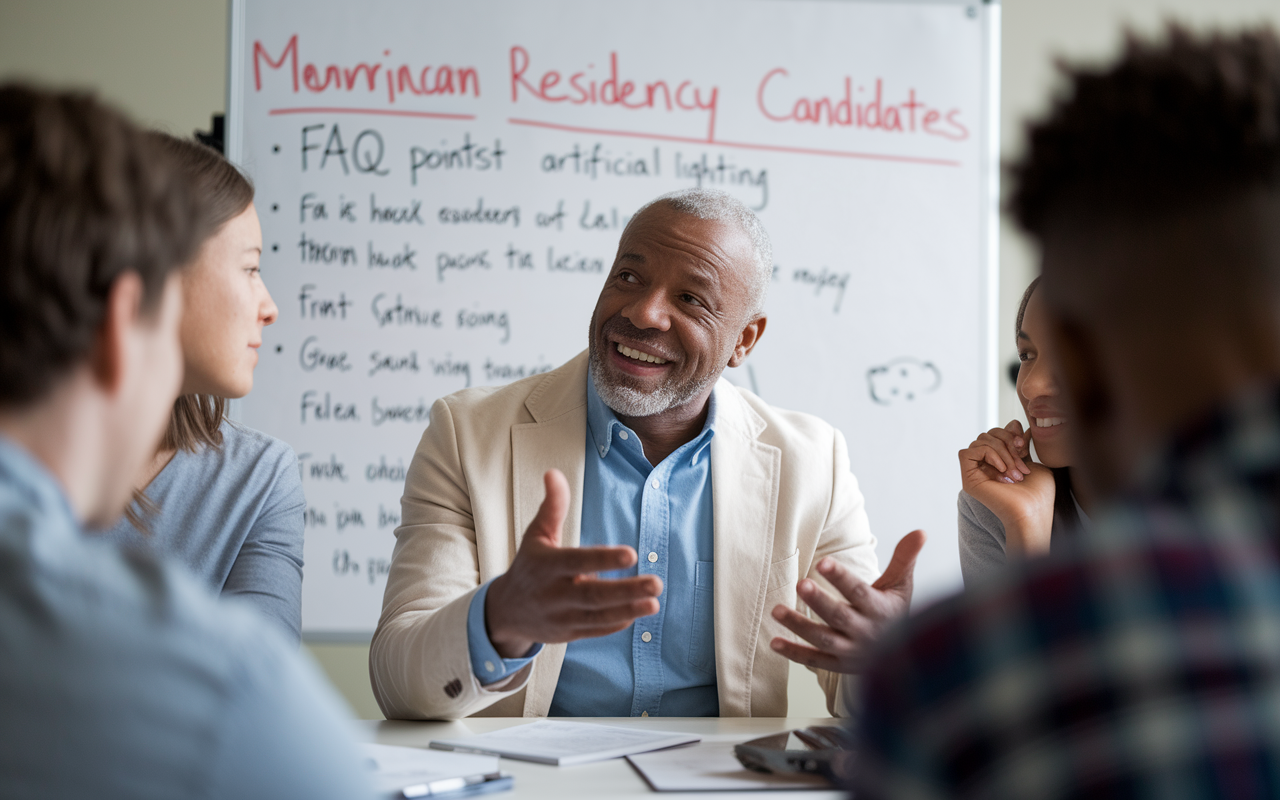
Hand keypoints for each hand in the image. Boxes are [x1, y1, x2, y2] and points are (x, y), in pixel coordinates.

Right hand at [484, 469, 662, 657]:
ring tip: (654, 601)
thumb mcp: (536, 535)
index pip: (577, 562)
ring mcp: (561, 617)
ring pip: (597, 616)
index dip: (603, 560)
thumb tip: (554, 473)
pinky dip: (615, 624)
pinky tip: (637, 614)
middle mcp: (553, 594)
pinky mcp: (568, 633)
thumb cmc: (529, 566)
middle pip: (593, 595)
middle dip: (626, 590)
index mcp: (546, 566)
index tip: (631, 554)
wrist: (506, 611)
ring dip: (628, 609)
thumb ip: (552, 507)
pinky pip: (595, 630)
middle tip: (657, 583)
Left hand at [769, 530, 925, 673]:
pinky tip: (774, 642)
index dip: (841, 578)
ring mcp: (852, 652)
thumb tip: (920, 531)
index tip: (822, 561)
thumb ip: (905, 559)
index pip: (860, 592)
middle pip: (840, 616)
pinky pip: (815, 660)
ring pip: (824, 639)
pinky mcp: (840, 665)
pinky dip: (794, 654)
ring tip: (776, 610)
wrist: (905, 655)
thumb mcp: (903, 586)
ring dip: (799, 626)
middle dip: (819, 601)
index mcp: (881, 610)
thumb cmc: (896, 612)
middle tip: (800, 584)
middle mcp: (866, 632)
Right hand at [958, 420, 1054, 554]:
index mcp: (998, 461)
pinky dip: (988, 455)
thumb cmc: (1037, 493)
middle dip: (1007, 443)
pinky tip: (1002, 469)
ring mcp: (975, 472)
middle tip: (1021, 464)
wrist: (1033, 511)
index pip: (995, 433)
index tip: (1024, 446)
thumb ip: (1019, 443)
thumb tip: (1014, 423)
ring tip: (1014, 472)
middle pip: (987, 434)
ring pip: (979, 441)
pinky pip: (968, 452)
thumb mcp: (1030, 460)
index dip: (1009, 433)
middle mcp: (984, 465)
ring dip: (1001, 452)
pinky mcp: (968, 478)